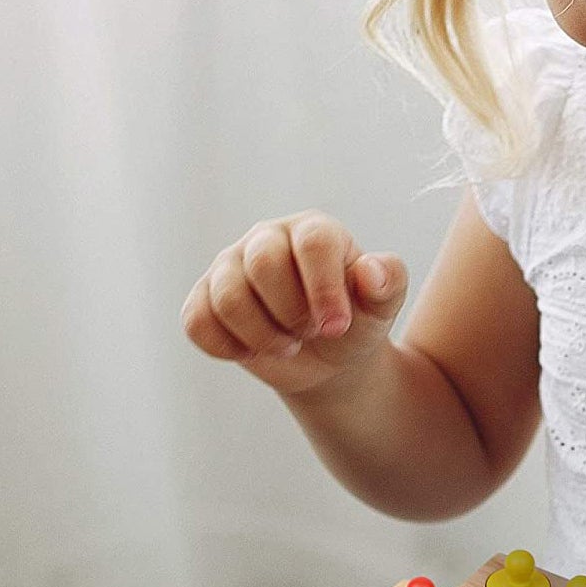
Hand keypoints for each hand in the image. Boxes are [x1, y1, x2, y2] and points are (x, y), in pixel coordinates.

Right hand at [181, 211, 409, 398]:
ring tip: (287, 343)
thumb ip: (388, 282)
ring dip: (263, 336)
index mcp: (314, 229)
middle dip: (291, 313)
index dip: (324, 288)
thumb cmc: (356, 320)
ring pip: (228, 297)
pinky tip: (253, 350)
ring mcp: (229, 265)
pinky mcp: (203, 297)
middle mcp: (267, 238)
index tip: (337, 326)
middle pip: (263, 265)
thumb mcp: (382, 306)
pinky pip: (197, 321)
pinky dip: (227, 347)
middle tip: (312, 332)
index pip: (312, 243)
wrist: (327, 356)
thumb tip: (371, 271)